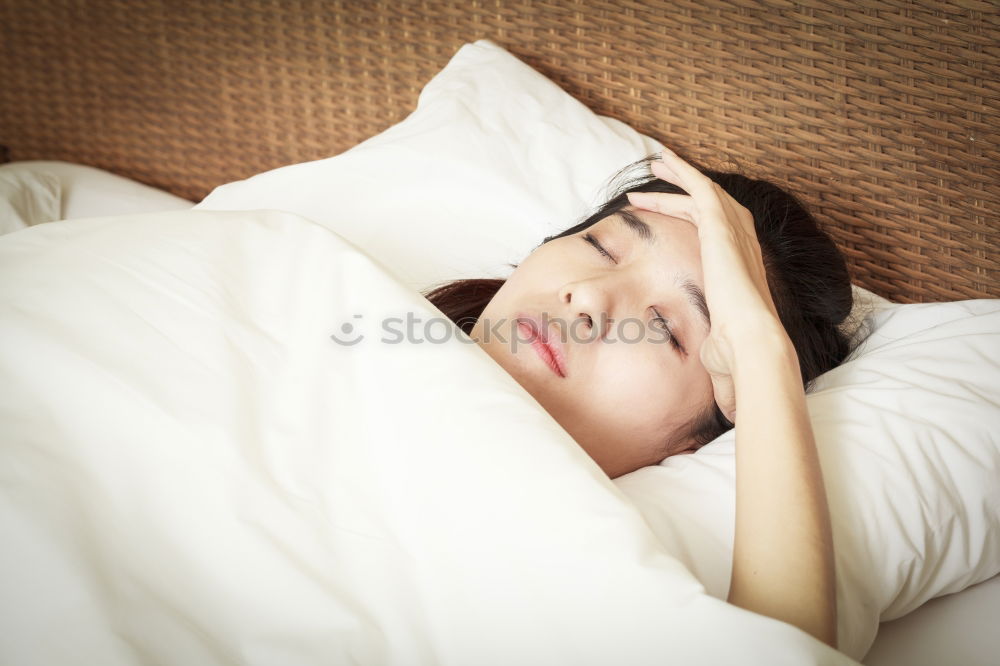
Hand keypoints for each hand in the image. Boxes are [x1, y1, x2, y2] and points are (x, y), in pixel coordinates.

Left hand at [626, 148, 788, 422]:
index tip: (666, 220)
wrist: (752, 346)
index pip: (715, 238)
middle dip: (686, 191)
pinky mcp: (724, 225)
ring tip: (656, 164)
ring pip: (705, 192)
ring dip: (680, 177)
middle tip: (659, 179)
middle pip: (712, 208)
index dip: (690, 225)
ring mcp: (736, 234)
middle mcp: (744, 247)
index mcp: (742, 270)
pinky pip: (700, 187)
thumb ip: (722, 366)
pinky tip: (660, 162)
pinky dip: (682, 172)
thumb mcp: (722, 354)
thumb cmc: (740, 358)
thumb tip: (729, 412)